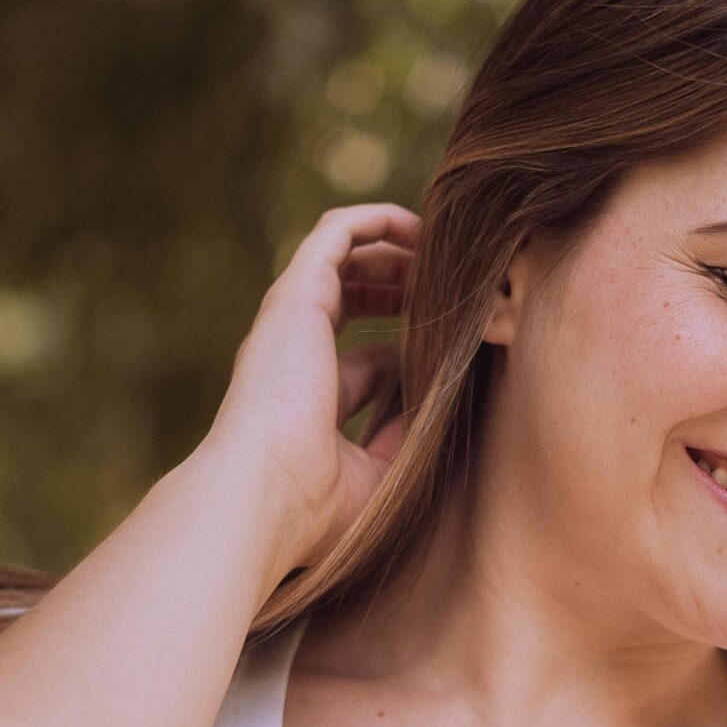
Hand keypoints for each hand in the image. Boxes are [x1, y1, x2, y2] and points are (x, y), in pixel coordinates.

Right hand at [196, 202, 419, 574]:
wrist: (268, 496)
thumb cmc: (321, 506)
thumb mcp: (384, 470)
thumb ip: (410, 430)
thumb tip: (446, 394)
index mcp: (310, 400)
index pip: (365, 358)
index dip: (411, 348)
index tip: (458, 347)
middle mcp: (296, 352)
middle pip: (353, 298)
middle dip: (404, 287)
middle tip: (455, 289)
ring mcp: (292, 320)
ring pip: (346, 257)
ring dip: (398, 249)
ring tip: (447, 251)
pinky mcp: (297, 294)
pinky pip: (338, 233)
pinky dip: (379, 220)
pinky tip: (422, 226)